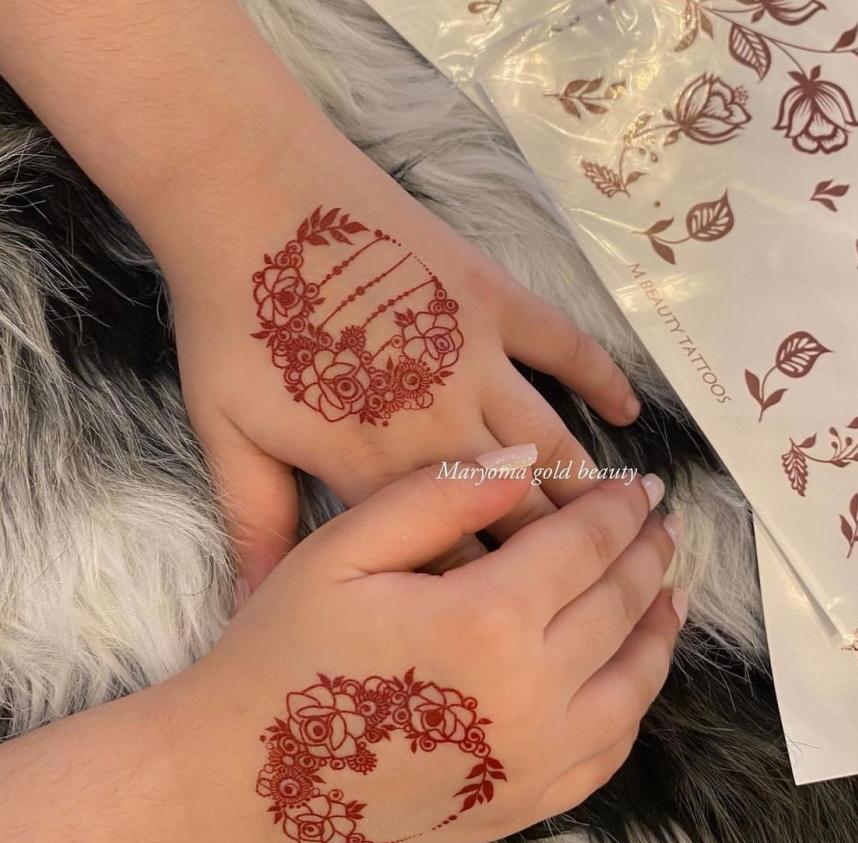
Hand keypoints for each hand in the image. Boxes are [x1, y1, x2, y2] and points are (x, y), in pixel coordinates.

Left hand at [164, 114, 639, 589]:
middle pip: (520, 513)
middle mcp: (443, 425)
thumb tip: (253, 608)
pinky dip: (603, 379)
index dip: (488, 604)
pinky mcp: (497, 299)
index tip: (518, 631)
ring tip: (630, 525)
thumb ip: (256, 527)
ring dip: (593, 490)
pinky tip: (630, 413)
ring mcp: (480, 358)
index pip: (450, 559)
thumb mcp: (227, 434)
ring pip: (553, 444)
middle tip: (604, 590)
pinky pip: (567, 347)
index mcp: (378, 470)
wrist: (251, 195)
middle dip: (562, 560)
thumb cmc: (234, 320)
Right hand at [189, 450, 683, 842]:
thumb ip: (439, 496)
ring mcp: (535, 761)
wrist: (244, 783)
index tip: (639, 483)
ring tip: (669, 589)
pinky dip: (633, 700)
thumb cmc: (282, 654)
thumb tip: (525, 460)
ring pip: (634, 680)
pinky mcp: (525, 806)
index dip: (616, 506)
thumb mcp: (342, 549)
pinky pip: (609, 749)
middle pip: (619, 605)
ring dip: (658, 625)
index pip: (583, 545)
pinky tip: (631, 672)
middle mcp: (530, 694)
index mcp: (485, 618)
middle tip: (662, 522)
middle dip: (646, 554)